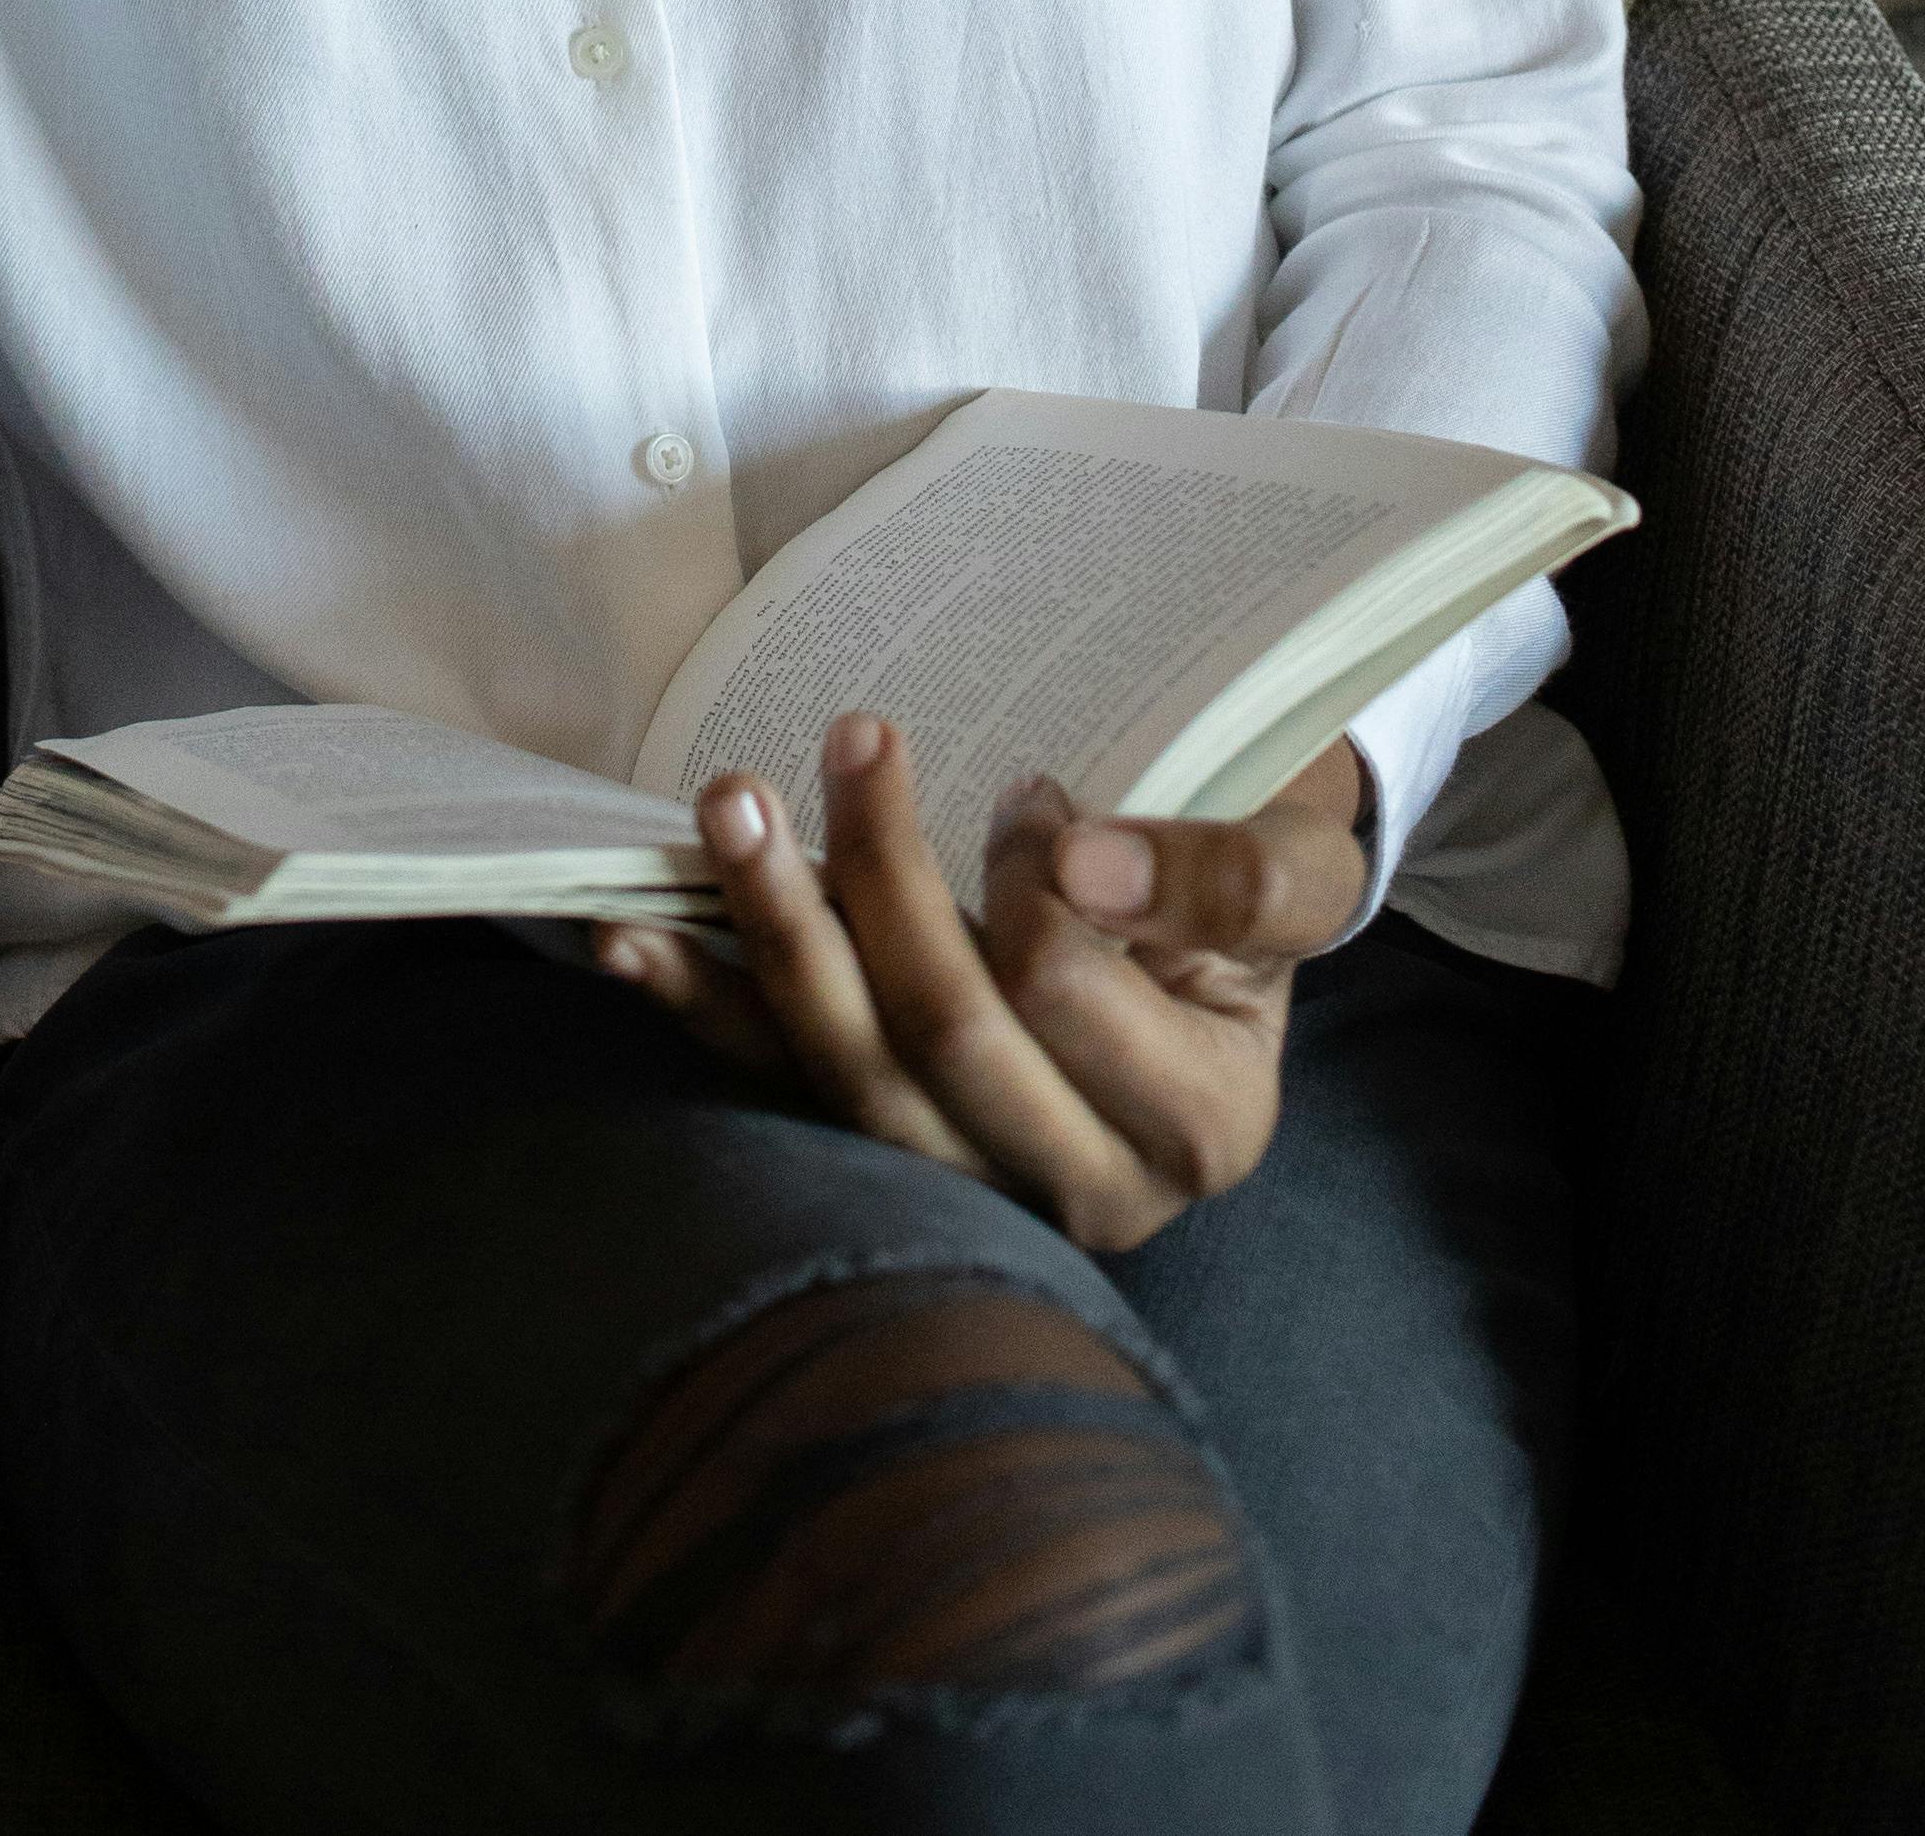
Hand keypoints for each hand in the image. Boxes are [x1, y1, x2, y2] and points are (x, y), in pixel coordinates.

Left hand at [596, 716, 1370, 1254]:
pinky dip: (701, 1004)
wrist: (1215, 949)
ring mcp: (973, 1186)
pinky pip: (778, 1085)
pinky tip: (627, 938)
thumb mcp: (1297, 865)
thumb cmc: (1251, 892)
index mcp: (1199, 1128)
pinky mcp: (885, 1153)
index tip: (1032, 789)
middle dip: (884, 882)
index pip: (1070, 996)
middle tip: (858, 735)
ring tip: (728, 804)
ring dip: (773, 931)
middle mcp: (1084, 1188)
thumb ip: (1231, 876)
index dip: (1030, 884)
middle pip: (946, 1037)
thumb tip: (1083, 865)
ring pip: (848, 1071)